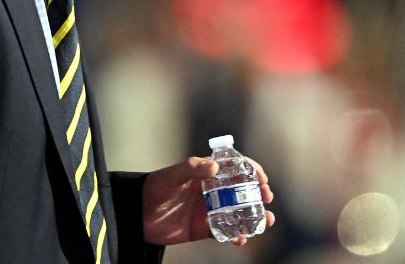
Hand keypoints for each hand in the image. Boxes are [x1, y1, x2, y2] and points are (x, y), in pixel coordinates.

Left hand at [142, 156, 274, 245]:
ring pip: (239, 212)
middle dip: (259, 193)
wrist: (137, 215)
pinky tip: (242, 238)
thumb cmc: (153, 188)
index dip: (252, 170)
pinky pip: (226, 232)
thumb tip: (214, 166)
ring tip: (266, 221)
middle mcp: (212, 191)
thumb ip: (191, 168)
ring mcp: (210, 210)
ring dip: (255, 216)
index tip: (262, 177)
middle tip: (267, 198)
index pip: (235, 167)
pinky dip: (237, 235)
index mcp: (206, 173)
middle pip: (243, 190)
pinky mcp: (204, 228)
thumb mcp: (172, 175)